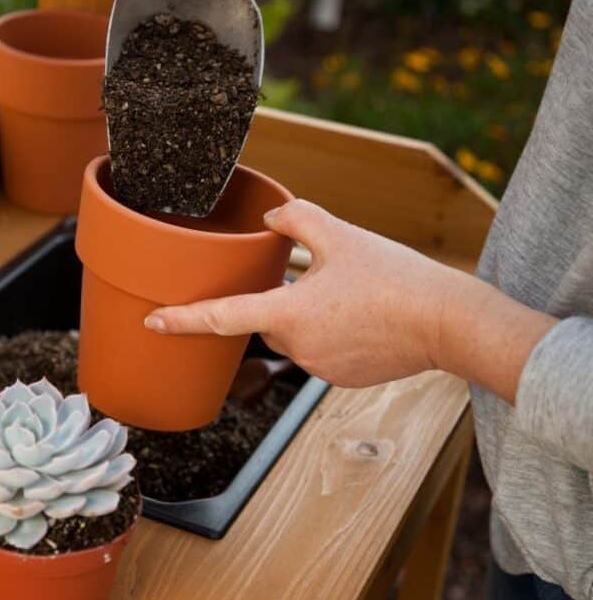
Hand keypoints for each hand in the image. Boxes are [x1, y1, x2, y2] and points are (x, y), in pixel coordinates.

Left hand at [144, 199, 556, 400]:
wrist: (448, 323)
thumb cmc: (396, 279)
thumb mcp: (342, 235)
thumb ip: (298, 220)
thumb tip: (270, 219)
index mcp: (288, 314)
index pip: (220, 318)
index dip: (181, 319)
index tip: (152, 322)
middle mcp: (297, 347)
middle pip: (267, 320)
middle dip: (284, 299)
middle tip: (326, 279)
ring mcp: (319, 368)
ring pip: (296, 335)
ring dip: (310, 316)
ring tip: (353, 296)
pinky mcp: (341, 379)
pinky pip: (321, 351)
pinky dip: (332, 333)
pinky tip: (363, 317)